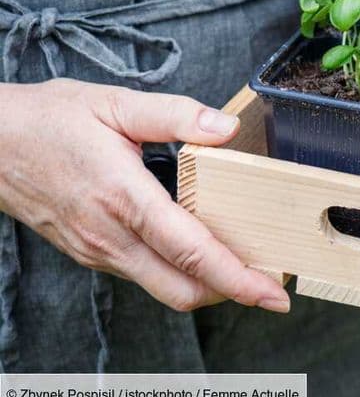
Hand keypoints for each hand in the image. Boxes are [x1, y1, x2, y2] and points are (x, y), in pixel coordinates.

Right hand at [0, 78, 289, 312]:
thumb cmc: (49, 120)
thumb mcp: (114, 103)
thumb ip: (176, 114)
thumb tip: (226, 127)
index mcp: (124, 198)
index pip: (192, 253)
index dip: (238, 279)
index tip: (273, 293)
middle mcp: (110, 236)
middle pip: (182, 290)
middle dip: (232, 293)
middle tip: (270, 284)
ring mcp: (97, 250)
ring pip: (162, 289)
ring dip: (207, 286)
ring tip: (244, 266)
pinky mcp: (89, 253)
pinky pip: (142, 274)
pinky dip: (178, 273)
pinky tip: (199, 251)